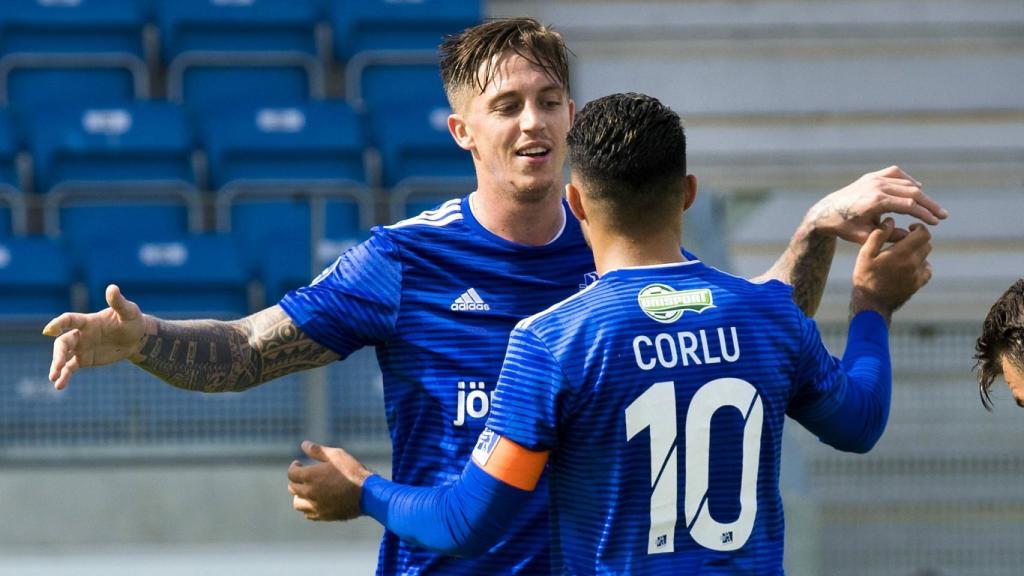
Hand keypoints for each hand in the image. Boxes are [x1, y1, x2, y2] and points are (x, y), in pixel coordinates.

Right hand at [42, 284, 149, 389]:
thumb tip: (112, 287)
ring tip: (53, 379)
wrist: (137, 338)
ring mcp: (81, 347)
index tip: (50, 330)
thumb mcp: (129, 311)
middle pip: (63, 342)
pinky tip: (60, 386)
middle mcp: (80, 334)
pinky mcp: (84, 359)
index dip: (59, 324)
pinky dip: (64, 376)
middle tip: (57, 365)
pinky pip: (70, 368)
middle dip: (58, 353)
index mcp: (88, 321)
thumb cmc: (132, 321)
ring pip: (63, 356)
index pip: (69, 320)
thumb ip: (118, 302)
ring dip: (57, 366)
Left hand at [288, 440, 371, 521]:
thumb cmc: (352, 471)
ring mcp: (315, 506)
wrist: (368, 494)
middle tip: (305, 476)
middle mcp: (309, 492)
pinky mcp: (323, 515)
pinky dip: (309, 507)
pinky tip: (316, 501)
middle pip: (292, 488)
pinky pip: (308, 514)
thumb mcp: (336, 455)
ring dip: (300, 496)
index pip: (291, 473)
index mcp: (310, 476)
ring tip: (308, 490)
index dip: (294, 467)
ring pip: (297, 503)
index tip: (299, 464)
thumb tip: (304, 444)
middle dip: (297, 480)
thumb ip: (318, 450)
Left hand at [805, 166, 946, 243]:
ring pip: (906, 183)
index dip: (924, 214)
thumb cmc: (845, 227)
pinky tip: (917, 189)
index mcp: (876, 201)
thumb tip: (911, 235)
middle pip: (912, 192)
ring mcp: (874, 179)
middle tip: (943, 216)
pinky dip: (908, 181)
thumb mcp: (866, 237)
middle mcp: (876, 186)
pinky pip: (896, 174)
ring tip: (932, 208)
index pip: (909, 205)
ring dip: (921, 194)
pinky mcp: (872, 176)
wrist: (826, 212)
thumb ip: (889, 236)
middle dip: (929, 205)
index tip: (936, 223)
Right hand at [850, 218, 932, 320]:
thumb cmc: (865, 277)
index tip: (909, 229)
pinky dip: (921, 266)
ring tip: (903, 256)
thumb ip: (878, 235)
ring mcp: (917, 275)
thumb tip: (890, 220)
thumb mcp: (866, 254)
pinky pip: (927, 271)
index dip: (918, 228)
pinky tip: (909, 267)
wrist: (871, 303)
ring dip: (918, 253)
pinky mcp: (917, 285)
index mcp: (901, 253)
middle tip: (904, 242)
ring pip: (926, 257)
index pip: (923, 234)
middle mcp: (913, 263)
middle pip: (926, 244)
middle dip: (917, 240)